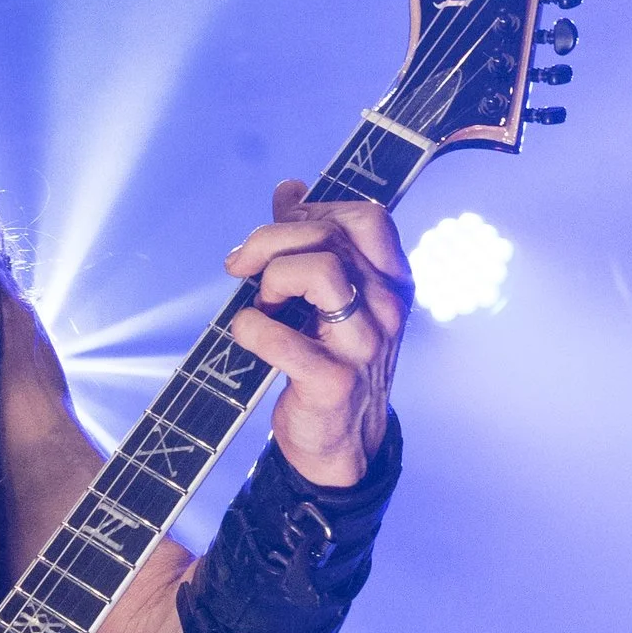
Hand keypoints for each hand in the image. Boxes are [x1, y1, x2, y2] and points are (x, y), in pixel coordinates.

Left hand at [222, 177, 409, 484]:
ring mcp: (364, 345)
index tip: (274, 238)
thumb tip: (291, 189)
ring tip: (261, 305)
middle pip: (330, 236)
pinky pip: (281, 337)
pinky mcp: (332, 382)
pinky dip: (250, 328)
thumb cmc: (327, 361)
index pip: (366, 217)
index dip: (312, 214)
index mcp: (390, 281)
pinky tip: (247, 334)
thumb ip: (310, 243)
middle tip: (242, 268)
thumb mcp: (326, 299)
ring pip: (320, 272)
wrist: (338, 443)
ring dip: (271, 280)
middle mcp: (386, 308)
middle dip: (269, 242)